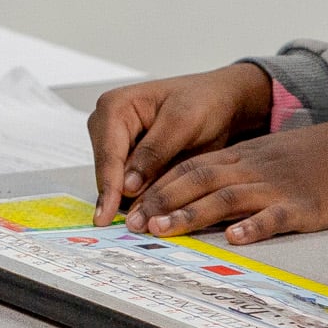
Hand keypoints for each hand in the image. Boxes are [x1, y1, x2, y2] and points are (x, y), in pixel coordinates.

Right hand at [88, 64, 270, 223]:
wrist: (222, 103)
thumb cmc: (204, 102)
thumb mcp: (182, 122)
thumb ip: (154, 152)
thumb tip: (127, 185)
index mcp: (114, 107)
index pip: (107, 153)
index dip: (108, 186)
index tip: (106, 215)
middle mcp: (108, 125)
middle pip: (107, 169)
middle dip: (118, 196)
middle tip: (133, 225)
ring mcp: (118, 144)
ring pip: (116, 180)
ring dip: (130, 200)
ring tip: (144, 222)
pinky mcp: (130, 159)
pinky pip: (129, 183)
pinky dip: (141, 198)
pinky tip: (151, 212)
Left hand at [123, 115, 327, 244]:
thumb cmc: (315, 158)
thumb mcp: (268, 157)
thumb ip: (235, 171)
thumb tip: (199, 192)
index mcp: (241, 158)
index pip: (188, 168)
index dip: (156, 186)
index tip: (128, 205)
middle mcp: (251, 169)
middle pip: (196, 181)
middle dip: (160, 202)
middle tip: (129, 223)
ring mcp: (276, 187)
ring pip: (225, 198)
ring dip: (191, 215)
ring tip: (162, 231)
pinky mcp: (304, 206)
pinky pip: (275, 216)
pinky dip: (253, 227)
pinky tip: (235, 238)